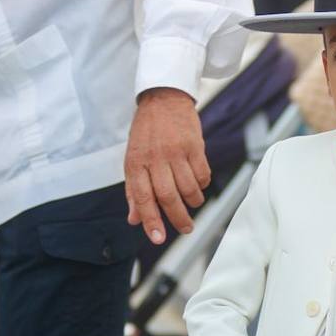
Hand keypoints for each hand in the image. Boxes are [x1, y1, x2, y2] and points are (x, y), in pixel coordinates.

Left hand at [125, 87, 209, 244]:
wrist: (164, 97)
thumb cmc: (147, 132)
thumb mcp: (133, 158)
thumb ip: (134, 190)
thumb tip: (134, 219)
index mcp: (136, 162)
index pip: (142, 197)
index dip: (150, 220)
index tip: (158, 238)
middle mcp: (155, 158)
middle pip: (167, 196)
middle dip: (177, 218)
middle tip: (185, 229)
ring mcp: (176, 151)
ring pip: (187, 187)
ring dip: (192, 202)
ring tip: (193, 205)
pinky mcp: (194, 145)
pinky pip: (202, 173)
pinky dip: (202, 184)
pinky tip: (199, 184)